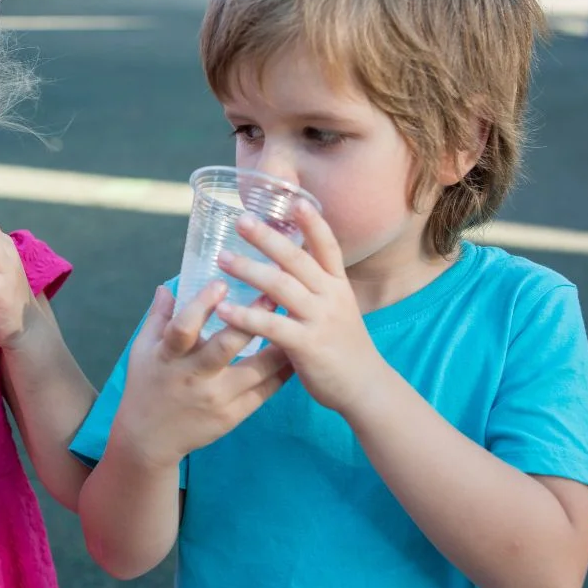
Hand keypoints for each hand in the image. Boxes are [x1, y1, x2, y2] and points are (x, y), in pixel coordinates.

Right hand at [111, 282, 292, 469]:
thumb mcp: (142, 350)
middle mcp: (193, 377)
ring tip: (296, 320)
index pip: (183, 328)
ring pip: (256, 369)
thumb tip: (167, 286)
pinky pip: (265, 391)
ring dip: (279, 344)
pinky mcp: (233, 415)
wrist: (149, 438)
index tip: (222, 283)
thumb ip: (158, 317)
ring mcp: (216, 398)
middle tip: (274, 294)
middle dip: (252, 319)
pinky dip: (282, 372)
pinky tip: (294, 353)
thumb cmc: (147, 385)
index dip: (202, 305)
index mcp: (168, 356)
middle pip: (226, 347)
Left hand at [214, 199, 387, 415]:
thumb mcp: (338, 308)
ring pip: (280, 287)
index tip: (295, 201)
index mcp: (338, 286)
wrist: (365, 387)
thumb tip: (291, 263)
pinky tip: (223, 310)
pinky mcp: (307, 345)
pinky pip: (271, 325)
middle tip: (241, 220)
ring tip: (221, 258)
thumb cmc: (344, 347)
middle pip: (296, 259)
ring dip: (248, 270)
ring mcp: (320, 319)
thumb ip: (317, 287)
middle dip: (267, 238)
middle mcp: (331, 297)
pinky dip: (245, 316)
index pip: (327, 246)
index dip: (313, 223)